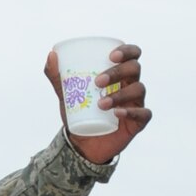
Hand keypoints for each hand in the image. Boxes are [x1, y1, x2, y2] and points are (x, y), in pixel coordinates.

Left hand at [45, 43, 151, 164]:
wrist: (81, 143)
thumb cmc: (79, 112)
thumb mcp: (66, 95)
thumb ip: (57, 76)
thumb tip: (51, 55)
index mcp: (119, 74)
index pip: (131, 55)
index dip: (127, 51)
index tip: (111, 56)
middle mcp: (130, 85)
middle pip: (134, 69)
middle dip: (118, 72)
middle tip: (97, 81)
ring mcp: (136, 103)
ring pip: (138, 90)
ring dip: (120, 94)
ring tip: (101, 104)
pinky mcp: (138, 122)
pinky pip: (143, 114)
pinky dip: (131, 112)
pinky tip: (118, 113)